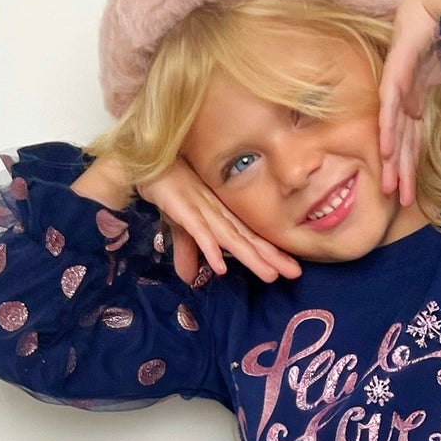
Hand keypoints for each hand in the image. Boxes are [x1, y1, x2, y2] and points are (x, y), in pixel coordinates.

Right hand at [135, 158, 301, 285]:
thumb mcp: (181, 226)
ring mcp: (201, 209)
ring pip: (230, 237)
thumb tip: (190, 278)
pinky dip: (209, 247)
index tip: (293, 268)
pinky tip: (221, 266)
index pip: (250, 237)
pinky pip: (198, 231)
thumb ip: (189, 250)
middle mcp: (217, 212)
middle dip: (272, 256)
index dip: (271, 252)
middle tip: (296, 273)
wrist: (145, 162)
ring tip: (270, 274)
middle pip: (248, 238)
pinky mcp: (182, 208)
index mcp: (220, 215)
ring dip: (250, 256)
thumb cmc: (168, 189)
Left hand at [379, 0, 440, 207]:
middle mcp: (404, 97)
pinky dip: (388, 126)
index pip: (412, 140)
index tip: (411, 195)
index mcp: (416, 99)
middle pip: (400, 141)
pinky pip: (390, 104)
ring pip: (392, 129)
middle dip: (399, 172)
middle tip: (399, 201)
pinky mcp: (397, 71)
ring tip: (389, 186)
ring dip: (391, 159)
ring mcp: (398, 85)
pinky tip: (386, 149)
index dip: (411, 167)